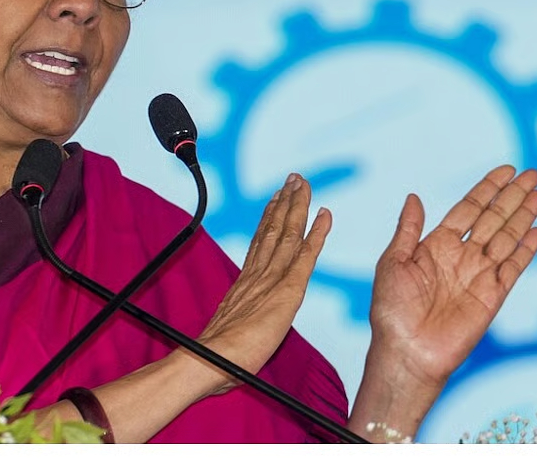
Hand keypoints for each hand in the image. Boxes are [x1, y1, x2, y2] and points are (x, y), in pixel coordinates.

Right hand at [195, 174, 330, 393]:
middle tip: (294, 178)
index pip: (261, 241)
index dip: (269, 217)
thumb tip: (236, 325)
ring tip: (303, 184)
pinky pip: (306, 254)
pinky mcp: (287, 289)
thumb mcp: (228, 329)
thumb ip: (236, 318)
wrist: (212, 358)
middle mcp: (258, 273)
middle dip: (285, 201)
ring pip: (288, 232)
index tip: (276, 197)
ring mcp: (272, 278)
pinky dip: (317, 232)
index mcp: (245, 280)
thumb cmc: (218, 354)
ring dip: (298, 206)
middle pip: (274, 228)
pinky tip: (325, 214)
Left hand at [368, 165, 536, 390]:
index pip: (469, 209)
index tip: (507, 170)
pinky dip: (526, 250)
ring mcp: (479, 276)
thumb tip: (414, 196)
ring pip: (507, 238)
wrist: (406, 352)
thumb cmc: (392, 311)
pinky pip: (513, 268)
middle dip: (513, 196)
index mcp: (437, 246)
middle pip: (494, 219)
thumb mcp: (393, 262)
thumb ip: (408, 229)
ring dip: (524, 216)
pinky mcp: (492, 297)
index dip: (488, 189)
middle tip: (534, 174)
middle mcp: (461, 257)